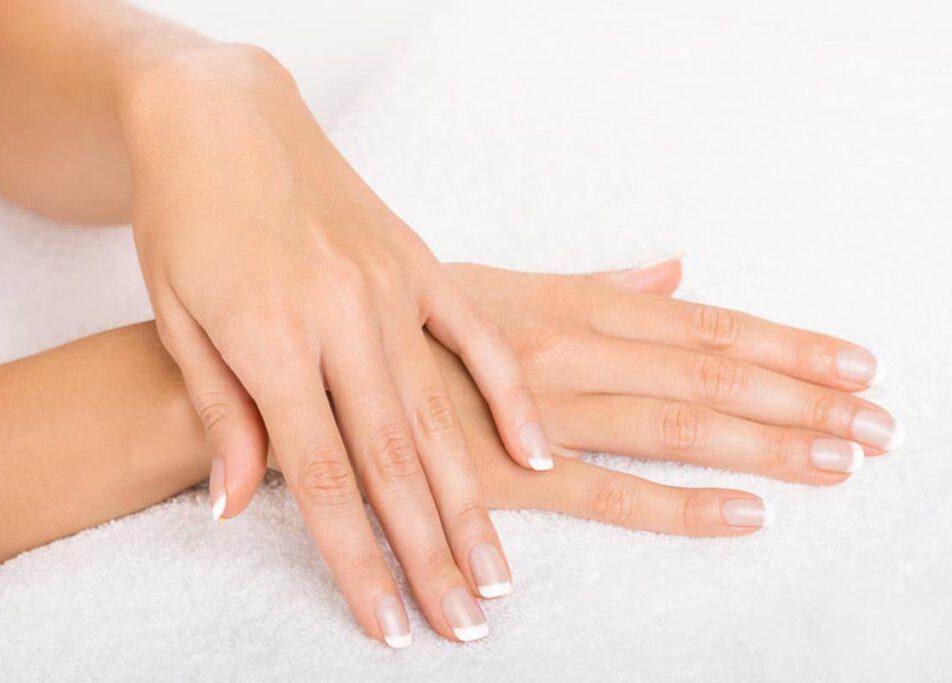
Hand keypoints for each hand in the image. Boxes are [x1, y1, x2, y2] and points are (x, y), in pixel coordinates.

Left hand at [121, 46, 548, 645]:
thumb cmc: (186, 214)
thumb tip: (237, 507)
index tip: (388, 624)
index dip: (356, 560)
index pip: (323, 477)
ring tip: (499, 573)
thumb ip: (220, 415)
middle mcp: (343, 317)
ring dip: (474, 500)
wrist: (223, 114)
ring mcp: (391, 288)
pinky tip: (537, 456)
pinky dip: (509, 399)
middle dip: (429, 554)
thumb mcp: (177, 315)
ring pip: (443, 414)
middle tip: (464, 624)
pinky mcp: (420, 264)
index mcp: (272, 337)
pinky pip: (474, 339)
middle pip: (395, 462)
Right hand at [431, 259, 897, 532]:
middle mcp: (571, 350)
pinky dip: (681, 505)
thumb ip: (593, 281)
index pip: (704, 322)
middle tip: (880, 424)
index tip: (854, 362)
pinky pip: (610, 491)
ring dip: (768, 444)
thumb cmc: (408, 323)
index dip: (787, 343)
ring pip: (678, 424)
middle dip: (803, 398)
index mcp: (571, 304)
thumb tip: (672, 271)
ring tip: (841, 461)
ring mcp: (544, 413)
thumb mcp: (501, 285)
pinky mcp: (511, 475)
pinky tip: (747, 513)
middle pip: (710, 371)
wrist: (319, 367)